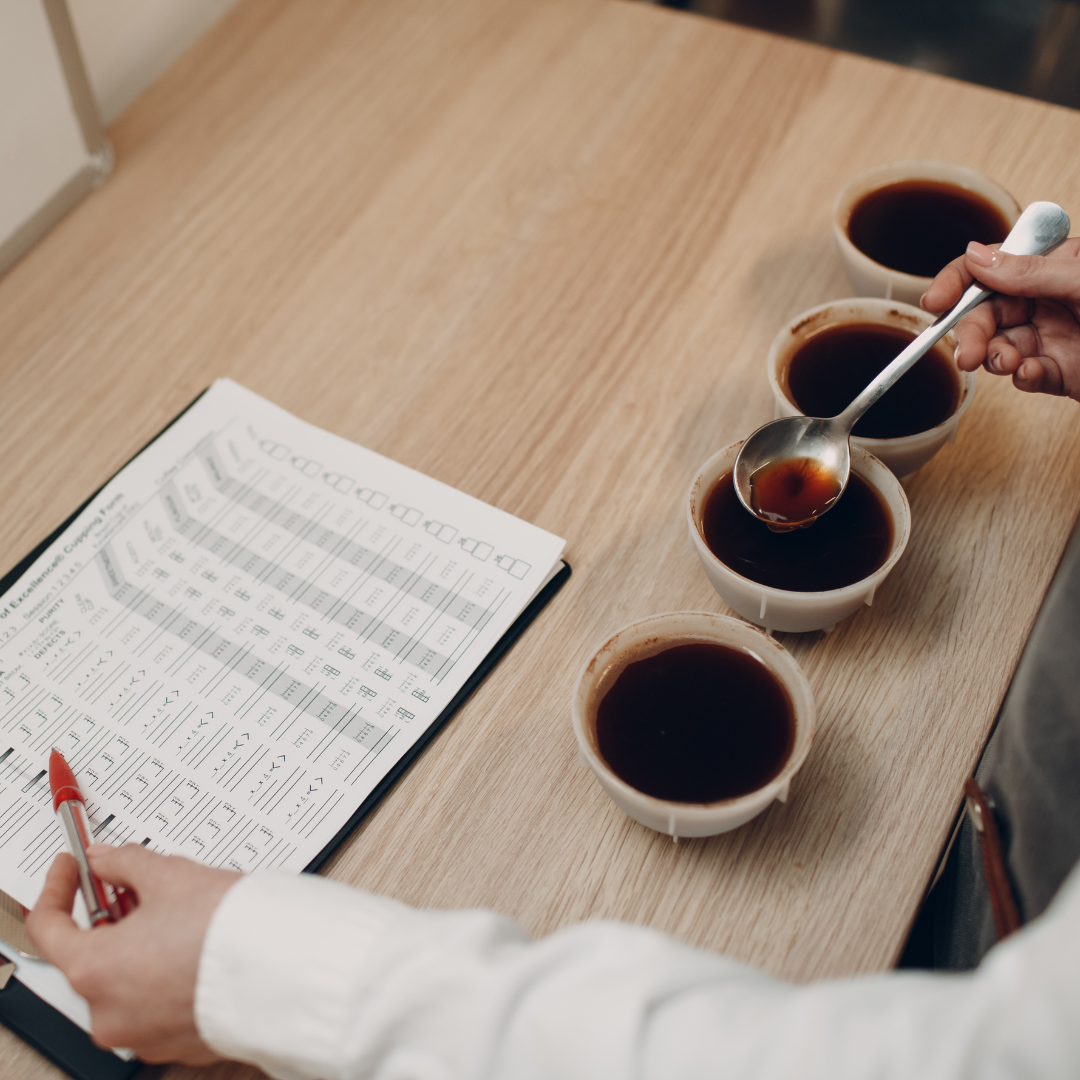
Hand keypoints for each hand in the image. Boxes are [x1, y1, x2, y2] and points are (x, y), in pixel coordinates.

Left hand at [25, 845, 238, 1062]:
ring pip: (124, 981)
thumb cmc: (228, 929)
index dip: (59, 888)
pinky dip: (163, 974)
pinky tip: (192, 946)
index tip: (72, 870)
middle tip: (137, 885)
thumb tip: (106, 859)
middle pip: (91, 956)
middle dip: (111, 917)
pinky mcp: (175, 1042)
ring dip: (139, 946)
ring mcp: (141, 1034)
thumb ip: (126, 863)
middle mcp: (109, 1013)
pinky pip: (155, 1003)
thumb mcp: (170, 876)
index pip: (49, 928)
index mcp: (95, 971)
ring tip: (177, 913)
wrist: (286, 968)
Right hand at [921, 238, 1079, 401]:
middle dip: (971, 333)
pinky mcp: (1059, 372)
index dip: (959, 281)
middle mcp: (1047, 300)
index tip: (935, 301)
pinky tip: (1033, 374)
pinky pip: (1025, 376)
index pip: (993, 266)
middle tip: (967, 355)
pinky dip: (1023, 378)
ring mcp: (1052, 337)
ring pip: (998, 346)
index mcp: (1054, 266)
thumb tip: (975, 256)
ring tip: (1007, 364)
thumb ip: (1031, 270)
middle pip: (986, 312)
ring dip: (993, 357)